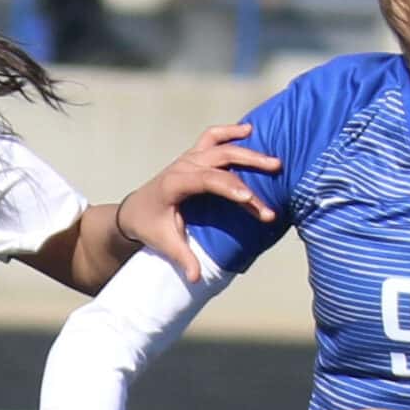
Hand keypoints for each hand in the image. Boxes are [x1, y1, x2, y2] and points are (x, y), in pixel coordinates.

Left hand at [111, 122, 281, 284]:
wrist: (133, 210)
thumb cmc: (149, 226)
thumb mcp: (163, 242)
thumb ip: (182, 257)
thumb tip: (196, 278)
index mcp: (174, 184)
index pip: (207, 181)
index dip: (229, 188)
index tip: (249, 199)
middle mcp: (182, 166)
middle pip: (220, 159)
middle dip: (249, 163)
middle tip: (276, 169)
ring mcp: (188, 158)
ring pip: (220, 145)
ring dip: (247, 149)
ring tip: (272, 157)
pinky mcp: (193, 156)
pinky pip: (213, 137)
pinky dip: (230, 132)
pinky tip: (250, 131)